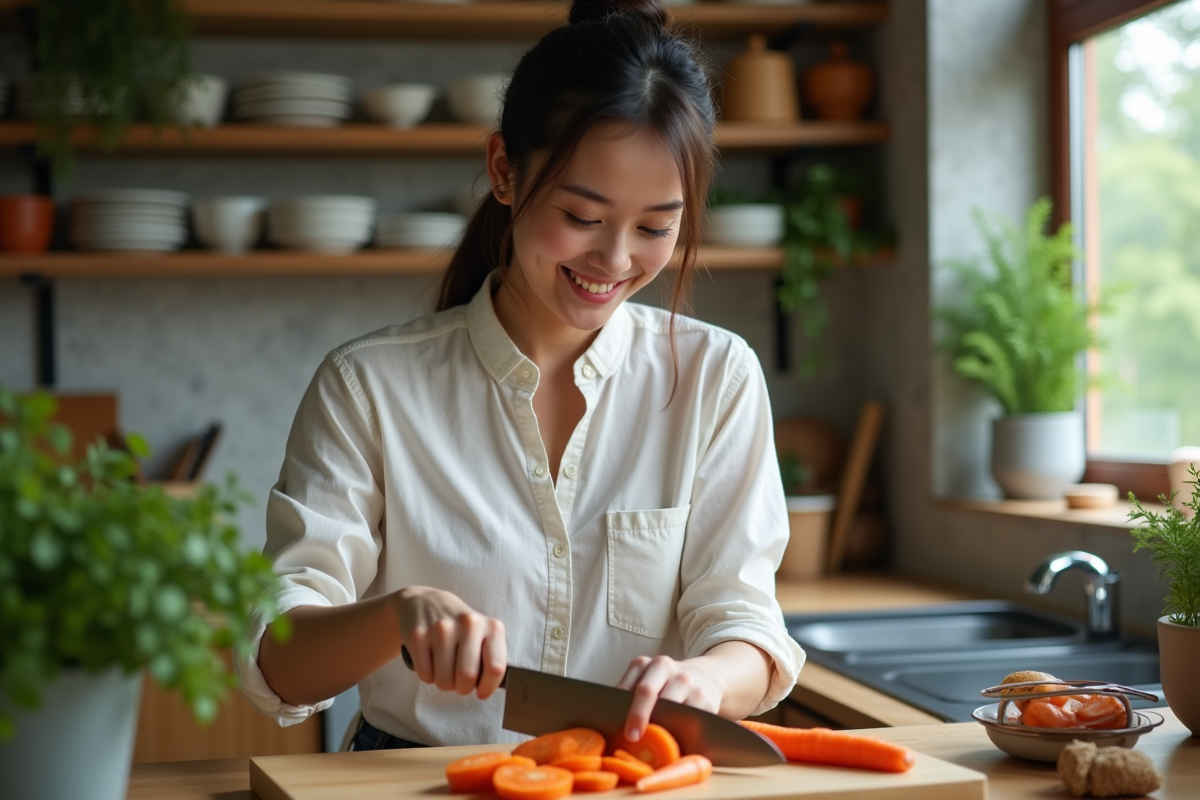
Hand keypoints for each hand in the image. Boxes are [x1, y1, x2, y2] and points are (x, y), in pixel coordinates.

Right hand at [392, 586, 506, 699]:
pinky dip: (427, 676)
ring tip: (443, 667)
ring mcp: (442, 628)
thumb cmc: (459, 627)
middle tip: (458, 680)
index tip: (481, 691)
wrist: (425, 603)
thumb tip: (491, 687)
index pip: (495, 668)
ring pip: (444, 680)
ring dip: (443, 682)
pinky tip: (430, 660)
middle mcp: (469, 624)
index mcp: (491, 627)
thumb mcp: (482, 635)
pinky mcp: (418, 635)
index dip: (487, 687)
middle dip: (462, 688)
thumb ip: (490, 658)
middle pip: (467, 677)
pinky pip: (425, 675)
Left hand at [615, 655, 727, 741]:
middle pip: (646, 691)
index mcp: (649, 664)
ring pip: (670, 707)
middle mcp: (668, 668)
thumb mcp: (649, 680)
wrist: (706, 677)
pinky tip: (676, 741)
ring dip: (660, 727)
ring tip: (653, 743)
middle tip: (631, 737)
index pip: (629, 685)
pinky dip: (682, 733)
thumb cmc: (667, 685)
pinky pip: (692, 720)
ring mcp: (689, 682)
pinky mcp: (706, 700)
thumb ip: (630, 695)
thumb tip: (608, 722)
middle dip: (637, 714)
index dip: (621, 706)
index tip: (616, 725)